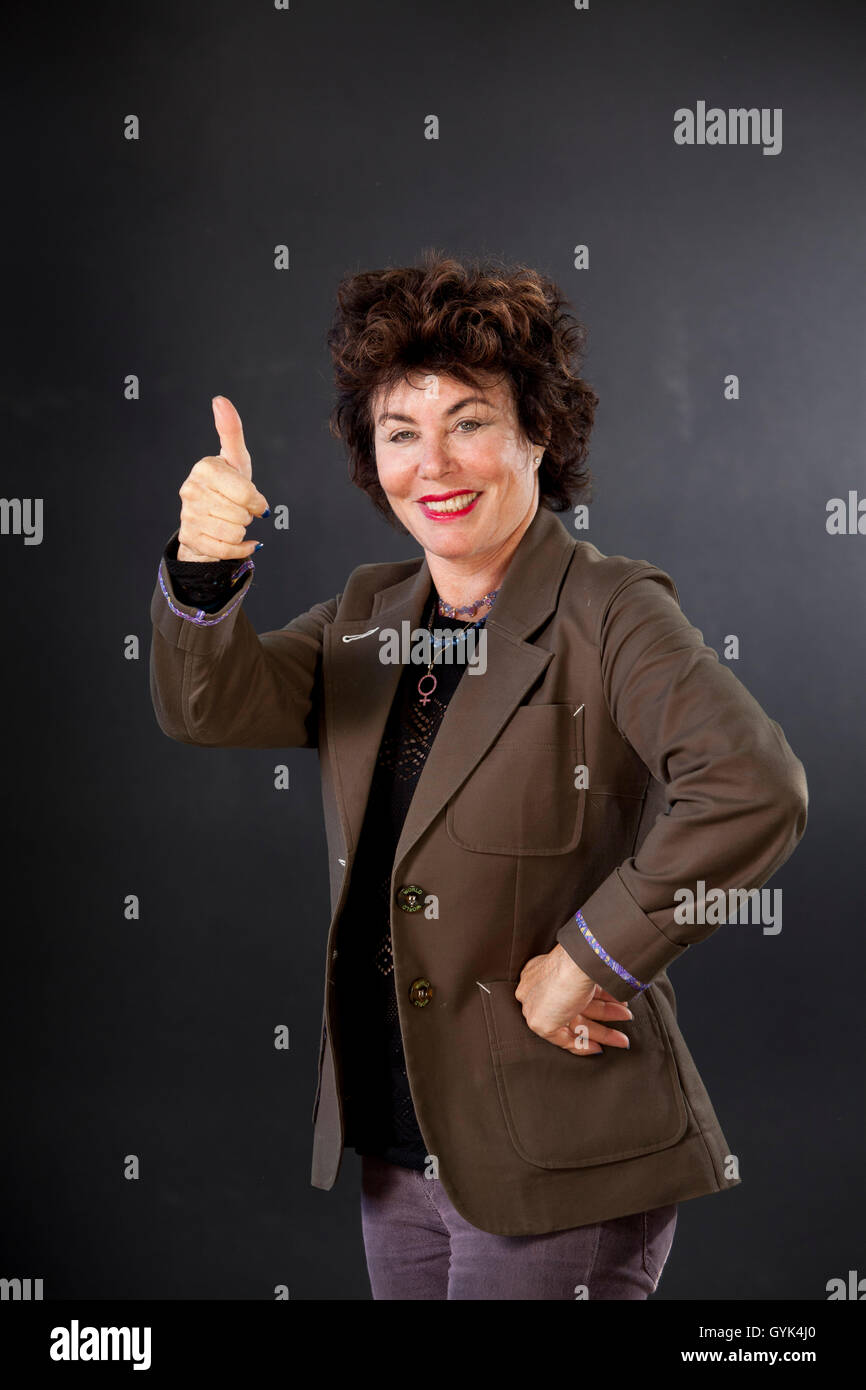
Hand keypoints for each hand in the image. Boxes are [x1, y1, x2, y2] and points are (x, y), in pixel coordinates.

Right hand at [176, 396, 269, 560]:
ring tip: (231, 522)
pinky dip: (239, 549)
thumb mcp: (235, 460)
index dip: (256, 501)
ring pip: (234, 533)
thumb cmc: (227, 486)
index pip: (246, 494)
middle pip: (241, 515)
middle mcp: (190, 490)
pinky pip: (226, 550)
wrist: (208, 520)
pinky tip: (238, 542)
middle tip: (238, 510)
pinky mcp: (190, 539)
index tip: (253, 500)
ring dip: (242, 532)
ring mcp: (187, 516)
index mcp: (205, 468)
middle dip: (247, 516)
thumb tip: (219, 399)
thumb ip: (230, 431)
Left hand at [514, 943, 632, 1054]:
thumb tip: (611, 988)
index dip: (592, 1002)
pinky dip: (582, 1046)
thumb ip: (591, 983)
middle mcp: (536, 988)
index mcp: (542, 970)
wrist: (579, 963)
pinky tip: (598, 1049)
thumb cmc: (584, 959)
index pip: (567, 993)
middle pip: (574, 1008)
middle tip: (624, 1019)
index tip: (611, 1005)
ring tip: (623, 1040)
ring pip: (573, 1024)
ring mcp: (535, 1006)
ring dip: (601, 1033)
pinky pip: (562, 1040)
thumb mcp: (588, 969)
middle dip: (603, 1016)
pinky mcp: (540, 1023)